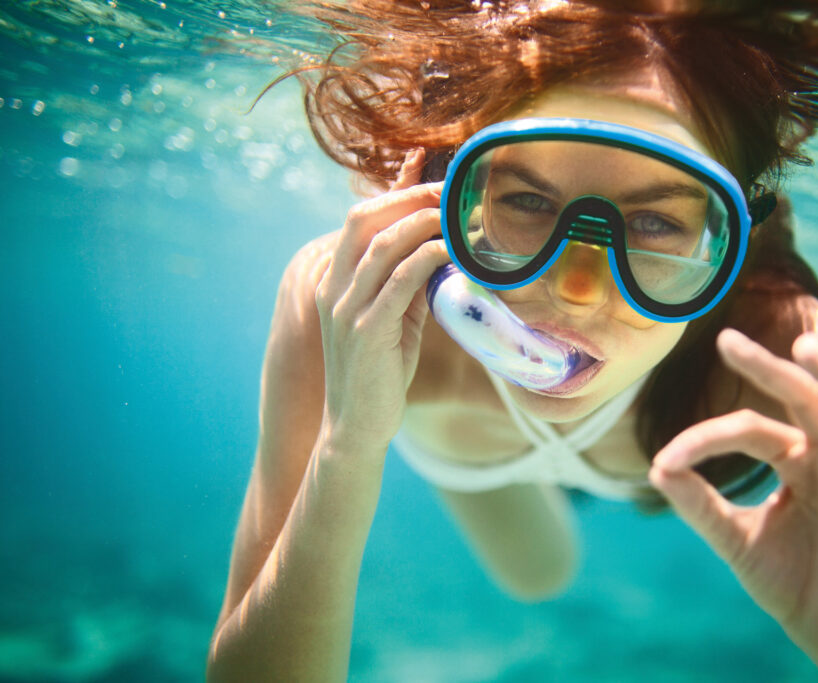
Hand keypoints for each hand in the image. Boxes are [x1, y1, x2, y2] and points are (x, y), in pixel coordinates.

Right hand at [315, 150, 448, 452]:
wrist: (356, 426)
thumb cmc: (379, 371)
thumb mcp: (395, 318)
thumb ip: (409, 283)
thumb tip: (441, 249)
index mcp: (336, 279)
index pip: (362, 219)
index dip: (395, 192)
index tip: (431, 174)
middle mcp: (334, 286)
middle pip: (365, 218)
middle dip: (409, 196)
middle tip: (450, 188)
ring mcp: (345, 308)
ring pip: (382, 245)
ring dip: (423, 222)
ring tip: (456, 213)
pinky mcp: (366, 331)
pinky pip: (397, 282)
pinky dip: (425, 258)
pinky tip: (450, 250)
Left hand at [649, 328, 817, 678]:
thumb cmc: (787, 581)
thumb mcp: (735, 538)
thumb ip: (700, 503)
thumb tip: (657, 466)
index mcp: (795, 460)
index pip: (750, 428)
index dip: (706, 438)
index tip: (664, 460)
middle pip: (802, 399)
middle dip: (768, 368)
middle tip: (727, 341)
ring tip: (808, 346)